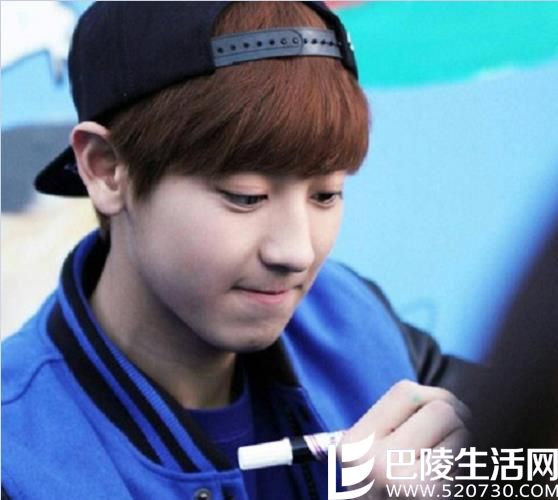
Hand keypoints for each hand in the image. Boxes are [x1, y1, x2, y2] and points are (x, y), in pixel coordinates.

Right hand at [338, 380, 469, 498]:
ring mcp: (404, 482)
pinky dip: (468, 470)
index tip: (437, 417)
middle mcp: (373, 460)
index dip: (431, 399)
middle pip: (443, 408)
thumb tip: (455, 404)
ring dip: (463, 448)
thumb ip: (398, 422)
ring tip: (444, 471)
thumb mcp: (373, 454)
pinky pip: (469, 462)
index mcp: (354, 443)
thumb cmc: (385, 495)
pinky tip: (450, 486)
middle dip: (454, 424)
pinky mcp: (431, 495)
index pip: (408, 391)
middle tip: (444, 450)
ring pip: (462, 432)